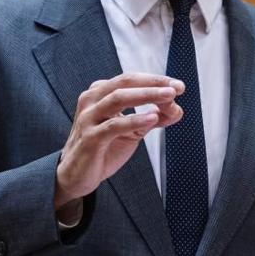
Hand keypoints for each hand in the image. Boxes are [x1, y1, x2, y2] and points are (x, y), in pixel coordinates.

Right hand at [54, 73, 183, 210]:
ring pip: (118, 98)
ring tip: (168, 97)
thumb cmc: (102, 149)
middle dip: (153, 83)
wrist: (76, 176)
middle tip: (176, 87)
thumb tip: (176, 109)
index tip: (178, 85)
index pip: (130, 79)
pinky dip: (135, 120)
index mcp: (100, 94)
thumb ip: (150, 119)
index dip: (155, 80)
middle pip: (125, 83)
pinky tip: (152, 118)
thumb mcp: (131, 132)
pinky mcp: (90, 138)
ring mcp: (89, 118)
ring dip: (146, 95)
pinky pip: (114, 125)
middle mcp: (92, 101)